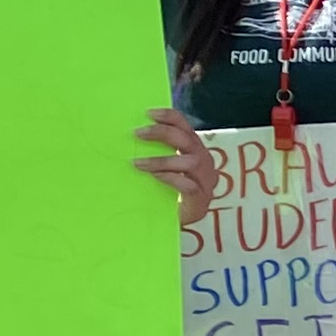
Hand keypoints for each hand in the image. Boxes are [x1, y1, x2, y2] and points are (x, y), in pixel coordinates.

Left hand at [133, 106, 222, 228]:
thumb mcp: (163, 167)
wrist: (176, 222)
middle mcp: (205, 161)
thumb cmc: (167, 192)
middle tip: (138, 133)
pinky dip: (171, 178)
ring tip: (138, 162)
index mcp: (195, 150)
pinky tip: (154, 177)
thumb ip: (156, 152)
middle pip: (187, 140)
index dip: (169, 116)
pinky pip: (188, 185)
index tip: (148, 113)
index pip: (186, 127)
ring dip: (162, 160)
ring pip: (190, 161)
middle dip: (162, 133)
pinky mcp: (201, 199)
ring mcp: (205, 181)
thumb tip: (129, 135)